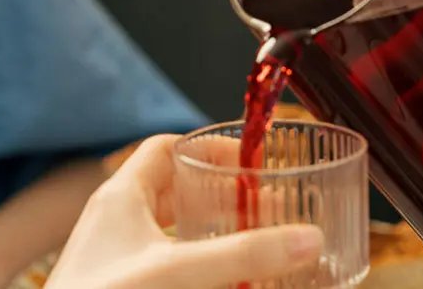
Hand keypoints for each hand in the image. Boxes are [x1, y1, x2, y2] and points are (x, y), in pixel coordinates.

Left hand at [45, 135, 323, 288]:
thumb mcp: (180, 272)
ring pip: (168, 226)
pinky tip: (220, 277)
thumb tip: (307, 238)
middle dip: (219, 192)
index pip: (167, 147)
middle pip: (173, 187)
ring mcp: (114, 255)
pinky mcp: (119, 282)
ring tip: (249, 238)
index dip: (211, 147)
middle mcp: (115, 221)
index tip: (251, 163)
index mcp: (121, 197)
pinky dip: (194, 260)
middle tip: (260, 203)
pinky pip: (162, 259)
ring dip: (207, 228)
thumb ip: (245, 255)